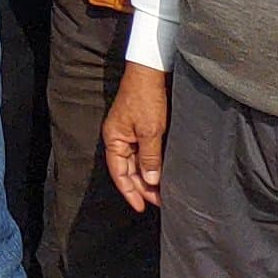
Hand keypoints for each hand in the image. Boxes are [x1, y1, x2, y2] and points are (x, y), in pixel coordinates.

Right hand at [103, 64, 168, 211]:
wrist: (150, 71)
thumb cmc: (146, 98)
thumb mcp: (150, 130)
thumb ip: (150, 157)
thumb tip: (150, 180)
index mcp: (114, 139)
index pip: (119, 173)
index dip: (130, 191)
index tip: (142, 207)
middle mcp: (119, 138)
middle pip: (128, 170)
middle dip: (142, 187)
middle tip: (160, 202)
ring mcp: (130, 132)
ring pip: (137, 162)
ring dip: (149, 177)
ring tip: (164, 192)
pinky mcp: (141, 127)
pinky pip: (145, 152)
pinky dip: (153, 164)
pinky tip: (163, 172)